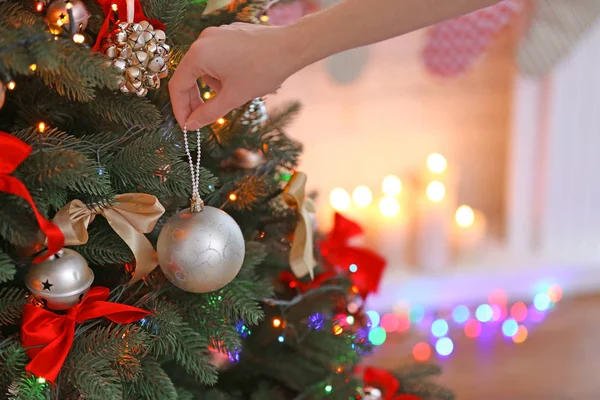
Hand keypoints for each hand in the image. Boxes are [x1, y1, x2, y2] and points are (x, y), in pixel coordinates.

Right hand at [169, 23, 301, 129]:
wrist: (291, 47)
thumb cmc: (263, 71)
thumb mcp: (233, 97)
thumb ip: (208, 113)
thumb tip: (191, 124)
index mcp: (199, 54)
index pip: (178, 85)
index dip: (180, 109)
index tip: (187, 126)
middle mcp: (203, 40)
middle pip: (189, 75)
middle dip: (196, 99)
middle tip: (202, 119)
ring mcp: (216, 34)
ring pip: (205, 67)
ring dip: (214, 85)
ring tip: (237, 91)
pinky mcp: (229, 33)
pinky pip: (217, 57)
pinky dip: (223, 73)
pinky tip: (242, 78)